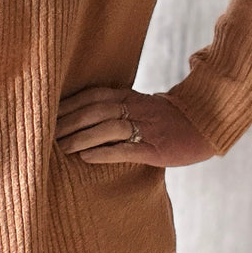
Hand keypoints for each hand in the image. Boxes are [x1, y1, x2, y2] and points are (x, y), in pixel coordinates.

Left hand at [55, 85, 214, 167]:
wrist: (206, 126)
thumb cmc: (168, 118)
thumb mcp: (142, 105)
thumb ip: (116, 106)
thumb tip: (82, 115)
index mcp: (130, 96)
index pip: (93, 95)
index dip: (69, 104)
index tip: (47, 113)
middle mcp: (136, 108)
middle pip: (95, 110)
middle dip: (68, 121)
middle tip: (46, 134)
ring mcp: (147, 128)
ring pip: (108, 128)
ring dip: (82, 137)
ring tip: (61, 147)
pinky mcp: (156, 149)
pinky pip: (127, 149)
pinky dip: (105, 152)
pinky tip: (86, 157)